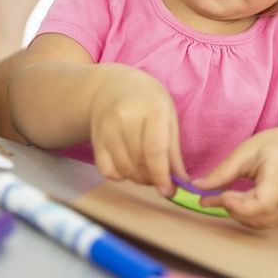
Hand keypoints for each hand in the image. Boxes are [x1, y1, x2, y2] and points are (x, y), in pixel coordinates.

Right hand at [88, 68, 186, 196]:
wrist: (110, 86)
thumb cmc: (147, 100)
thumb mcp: (168, 114)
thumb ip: (174, 149)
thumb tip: (182, 182)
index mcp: (152, 109)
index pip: (155, 150)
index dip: (162, 176)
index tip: (170, 192)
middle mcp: (126, 118)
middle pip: (140, 163)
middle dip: (154, 179)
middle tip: (162, 181)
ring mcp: (107, 129)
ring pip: (124, 170)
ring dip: (139, 180)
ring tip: (149, 173)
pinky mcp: (96, 140)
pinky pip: (107, 171)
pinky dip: (121, 177)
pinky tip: (130, 167)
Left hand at [194, 127, 277, 228]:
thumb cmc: (275, 146)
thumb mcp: (247, 149)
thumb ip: (223, 171)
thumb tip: (197, 187)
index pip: (264, 200)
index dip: (240, 205)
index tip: (221, 196)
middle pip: (257, 213)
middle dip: (230, 207)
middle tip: (208, 198)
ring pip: (258, 222)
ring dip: (236, 213)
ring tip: (221, 197)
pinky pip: (263, 223)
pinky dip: (245, 216)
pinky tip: (237, 203)